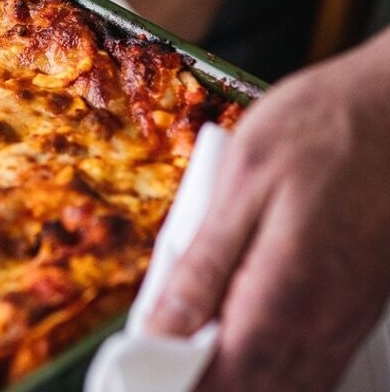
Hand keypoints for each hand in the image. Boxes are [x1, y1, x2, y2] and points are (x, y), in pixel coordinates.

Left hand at [147, 34, 389, 390]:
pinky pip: (316, 363)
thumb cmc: (319, 131)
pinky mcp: (359, 307)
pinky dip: (273, 365)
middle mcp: (321, 325)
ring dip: (238, 378)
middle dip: (203, 384)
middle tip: (156, 360)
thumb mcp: (242, 183)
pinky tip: (242, 334)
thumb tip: (161, 327)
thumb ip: (203, 264)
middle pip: (255, 391)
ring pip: (291, 385)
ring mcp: (347, 321)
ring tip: (190, 345)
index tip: (138, 372)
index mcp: (281, 296)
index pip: (223, 380)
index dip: (174, 384)